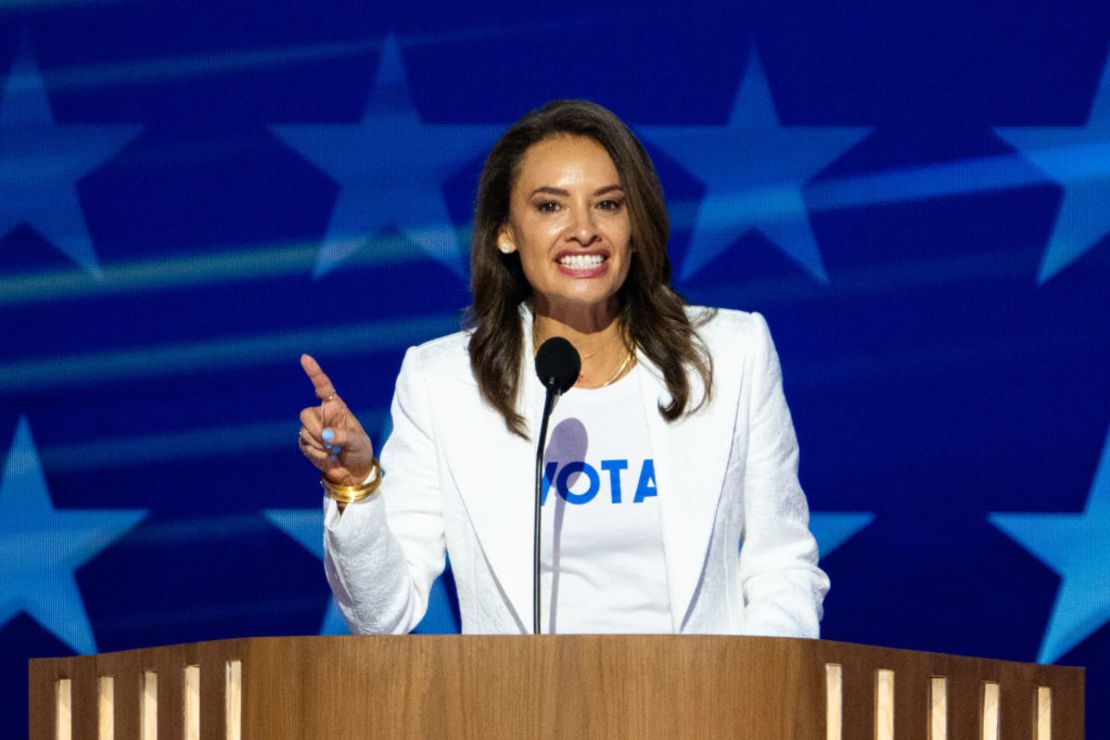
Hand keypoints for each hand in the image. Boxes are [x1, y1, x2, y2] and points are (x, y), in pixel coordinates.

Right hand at [297, 354, 374, 485]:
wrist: (353, 471)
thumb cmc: (359, 450)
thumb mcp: (357, 442)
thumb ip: (343, 436)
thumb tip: (326, 436)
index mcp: (336, 407)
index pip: (323, 386)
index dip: (314, 372)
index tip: (305, 358)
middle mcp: (322, 414)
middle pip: (305, 414)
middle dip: (317, 430)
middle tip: (330, 442)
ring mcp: (313, 428)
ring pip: (304, 431)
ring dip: (319, 445)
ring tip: (333, 451)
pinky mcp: (306, 442)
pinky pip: (304, 445)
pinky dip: (316, 454)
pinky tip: (327, 458)